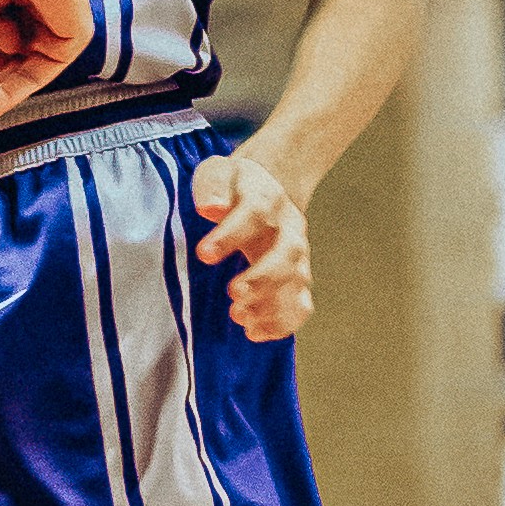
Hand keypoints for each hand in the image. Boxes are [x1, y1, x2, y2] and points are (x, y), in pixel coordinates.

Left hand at [192, 143, 312, 338]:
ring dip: (271, 305)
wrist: (271, 187)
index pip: (255, 213)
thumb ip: (213, 186)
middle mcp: (289, 229)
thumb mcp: (218, 173)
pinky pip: (300, 306)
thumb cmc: (234, 185)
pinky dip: (282, 323)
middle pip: (287, 255)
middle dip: (262, 278)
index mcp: (267, 198)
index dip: (230, 236)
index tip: (203, 254)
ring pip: (297, 284)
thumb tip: (209, 207)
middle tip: (234, 292)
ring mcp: (297, 257)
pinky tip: (254, 332)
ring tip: (239, 316)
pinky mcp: (296, 280)